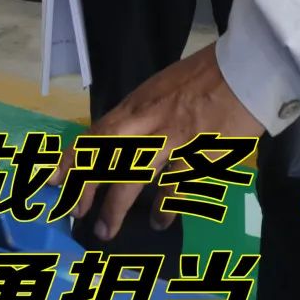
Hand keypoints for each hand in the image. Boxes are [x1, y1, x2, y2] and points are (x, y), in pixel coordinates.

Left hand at [56, 44, 262, 240]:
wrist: (248, 68)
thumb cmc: (210, 75)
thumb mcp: (165, 87)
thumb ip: (146, 112)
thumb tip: (128, 137)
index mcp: (139, 103)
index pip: (96, 131)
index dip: (72, 157)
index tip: (52, 180)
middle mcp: (148, 119)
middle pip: (104, 154)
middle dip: (84, 185)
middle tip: (75, 213)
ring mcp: (172, 138)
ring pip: (132, 175)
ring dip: (115, 206)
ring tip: (106, 231)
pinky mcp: (198, 154)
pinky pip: (174, 187)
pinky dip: (164, 207)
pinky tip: (160, 221)